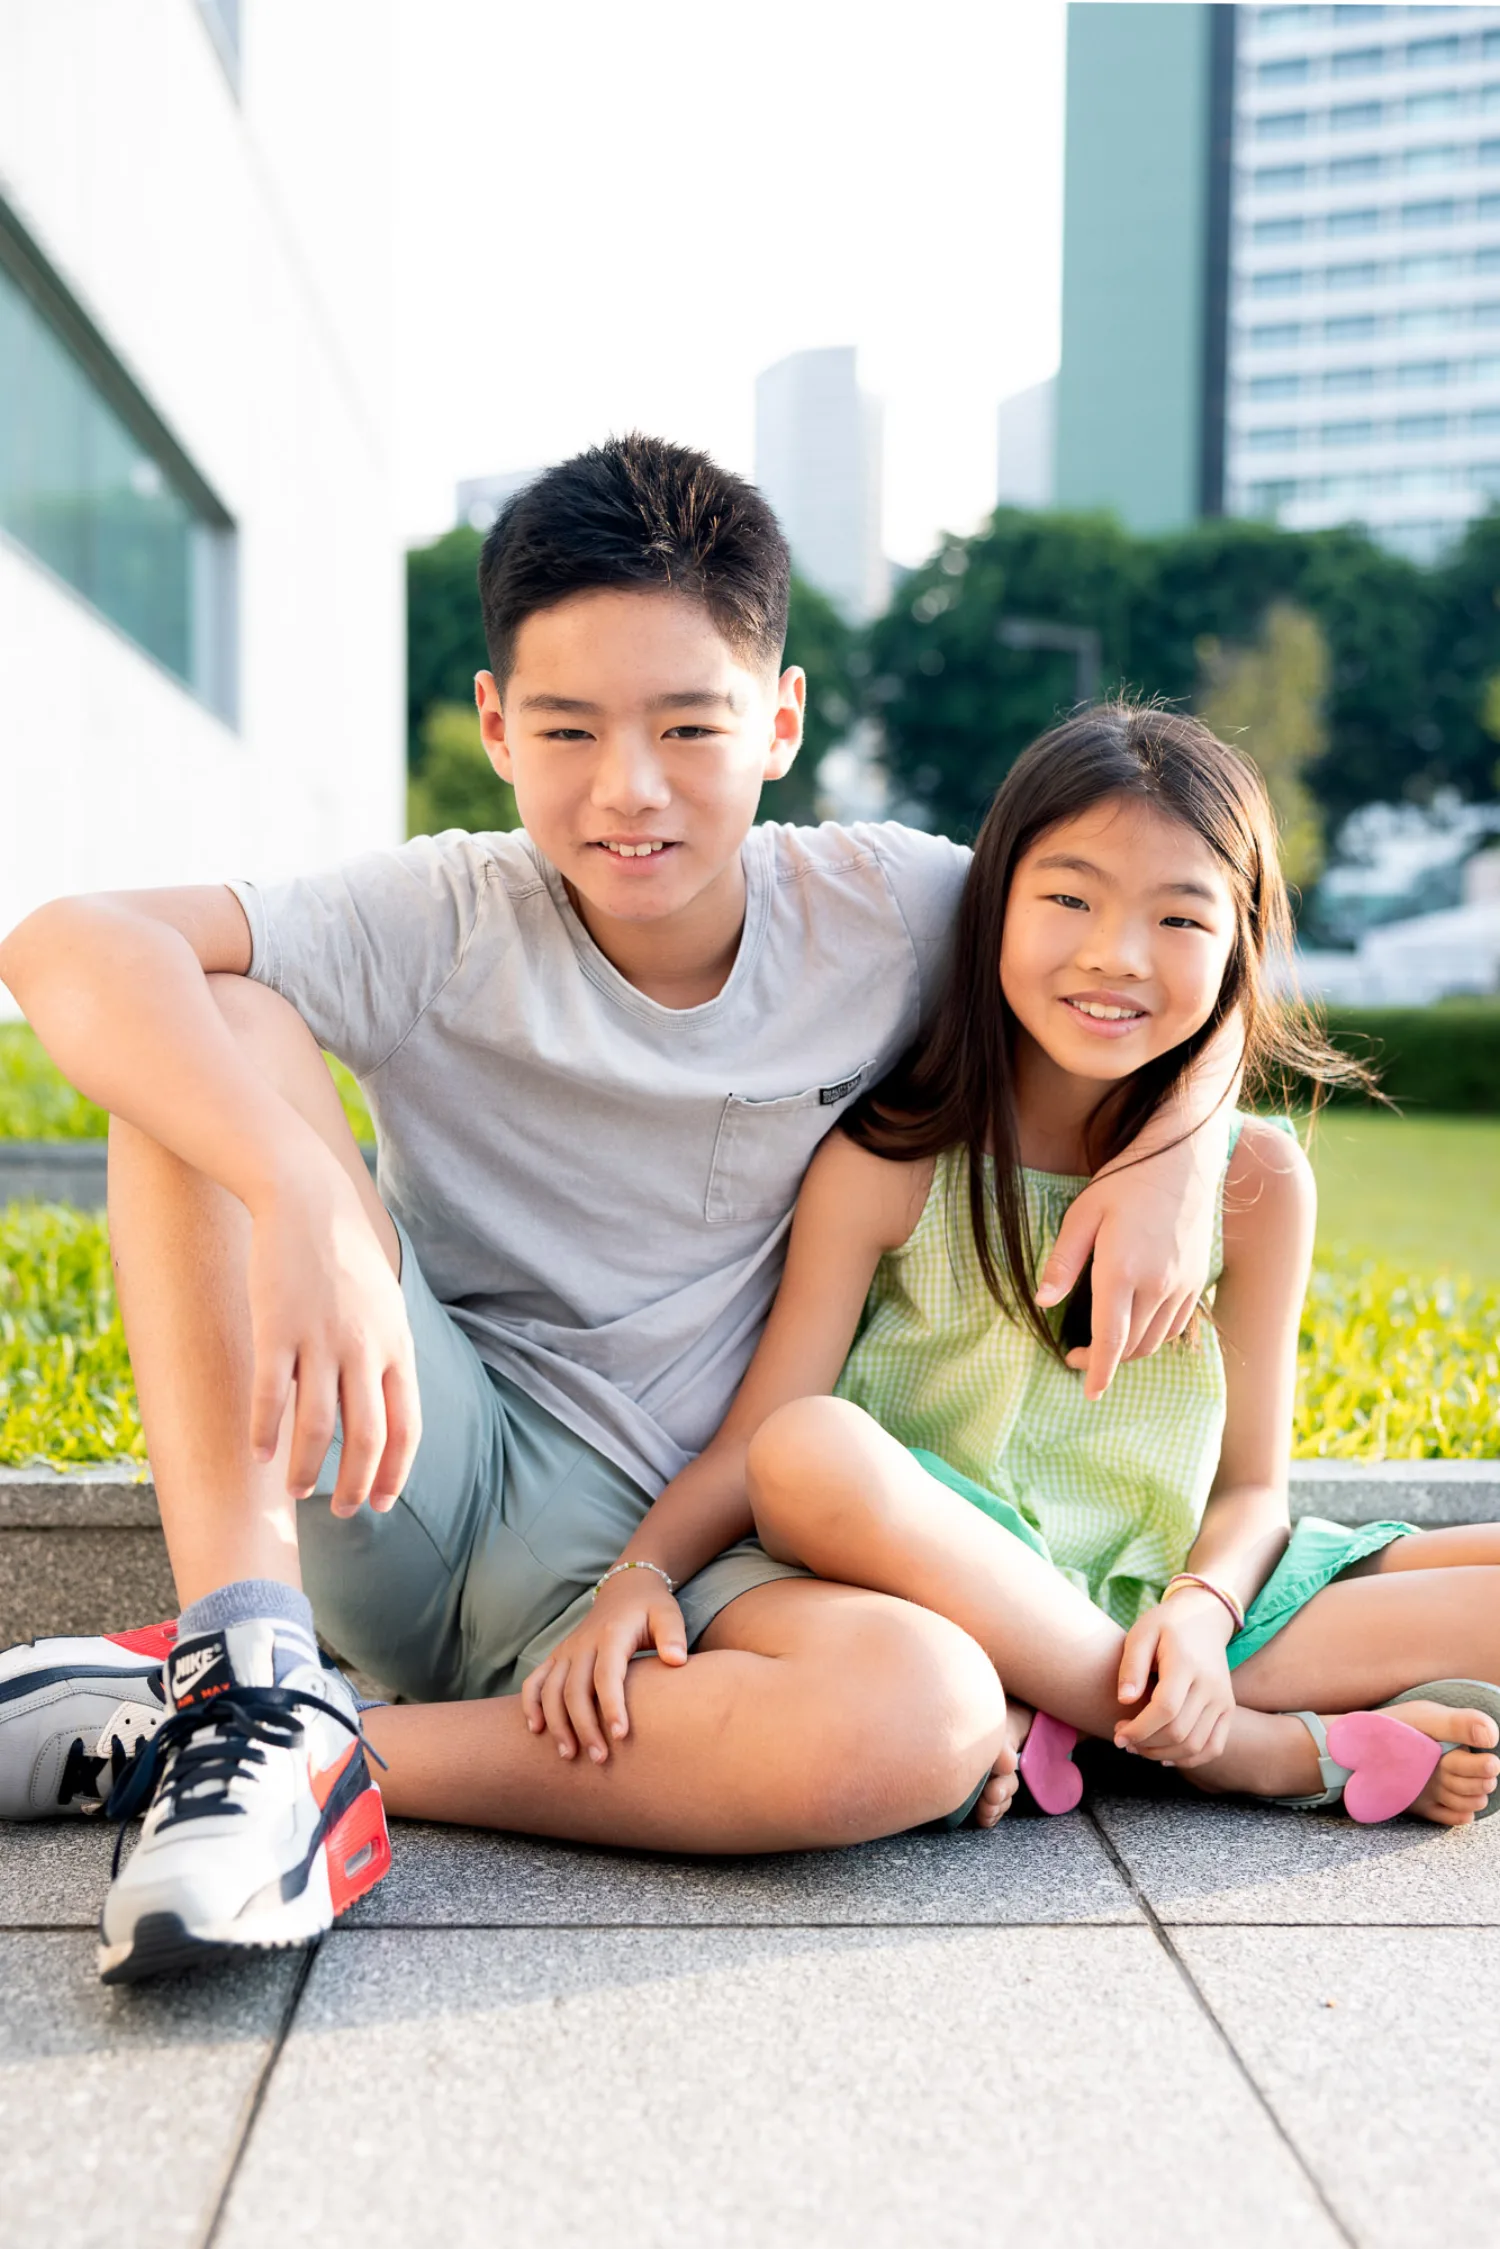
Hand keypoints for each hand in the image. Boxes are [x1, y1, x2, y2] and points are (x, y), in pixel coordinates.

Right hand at [246, 1166, 419, 1517]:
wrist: (307, 1199)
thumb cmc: (345, 1256)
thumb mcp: (385, 1304)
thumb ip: (386, 1354)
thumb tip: (384, 1408)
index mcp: (397, 1344)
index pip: (408, 1425)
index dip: (396, 1471)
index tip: (382, 1503)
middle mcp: (365, 1347)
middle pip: (368, 1435)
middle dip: (356, 1483)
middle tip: (342, 1512)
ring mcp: (320, 1338)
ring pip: (319, 1425)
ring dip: (308, 1468)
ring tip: (298, 1493)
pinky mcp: (276, 1328)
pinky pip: (271, 1395)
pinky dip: (265, 1432)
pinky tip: (259, 1455)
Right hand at [521, 1571, 687, 1764]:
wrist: (626, 1587)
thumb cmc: (651, 1608)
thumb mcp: (668, 1614)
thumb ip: (673, 1636)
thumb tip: (677, 1661)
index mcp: (611, 1635)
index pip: (607, 1675)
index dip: (612, 1706)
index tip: (620, 1736)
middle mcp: (583, 1643)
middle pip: (575, 1689)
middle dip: (584, 1726)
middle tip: (599, 1759)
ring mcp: (567, 1650)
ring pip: (551, 1690)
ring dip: (557, 1724)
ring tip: (569, 1755)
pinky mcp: (557, 1656)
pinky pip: (535, 1681)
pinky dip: (530, 1704)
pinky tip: (536, 1730)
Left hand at [1038, 1133, 1217, 1399]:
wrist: (1183, 1161)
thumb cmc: (1125, 1182)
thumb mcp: (1081, 1215)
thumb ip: (1063, 1262)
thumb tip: (1043, 1302)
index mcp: (1121, 1271)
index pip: (1109, 1340)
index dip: (1097, 1372)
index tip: (1088, 1392)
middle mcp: (1157, 1285)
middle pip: (1131, 1347)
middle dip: (1104, 1360)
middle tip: (1077, 1354)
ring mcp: (1183, 1285)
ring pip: (1154, 1340)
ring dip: (1128, 1350)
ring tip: (1104, 1341)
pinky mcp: (1199, 1281)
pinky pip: (1175, 1325)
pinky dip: (1153, 1335)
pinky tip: (1135, 1323)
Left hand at [1112, 1592, 1235, 1768]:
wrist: (1204, 1618)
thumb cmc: (1165, 1625)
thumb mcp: (1141, 1632)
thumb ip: (1131, 1665)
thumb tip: (1123, 1701)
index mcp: (1186, 1664)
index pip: (1165, 1709)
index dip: (1139, 1729)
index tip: (1118, 1735)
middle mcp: (1210, 1685)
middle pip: (1179, 1731)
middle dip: (1145, 1743)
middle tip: (1122, 1739)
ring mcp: (1223, 1699)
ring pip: (1195, 1745)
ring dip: (1163, 1754)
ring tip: (1139, 1747)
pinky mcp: (1228, 1709)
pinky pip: (1213, 1747)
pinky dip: (1189, 1759)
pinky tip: (1165, 1755)